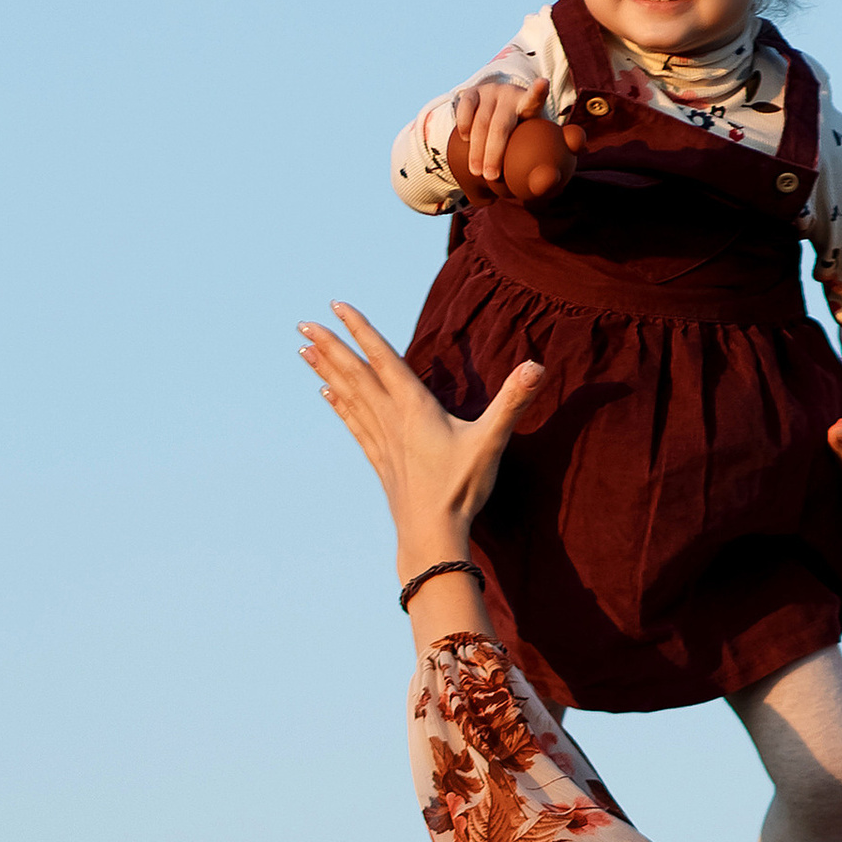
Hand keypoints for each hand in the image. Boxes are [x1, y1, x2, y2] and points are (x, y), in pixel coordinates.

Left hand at [300, 300, 542, 566]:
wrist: (432, 536)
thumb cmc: (461, 489)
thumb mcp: (490, 442)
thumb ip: (512, 402)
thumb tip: (538, 366)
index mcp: (414, 407)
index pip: (384, 359)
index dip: (360, 330)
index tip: (336, 305)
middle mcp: (392, 419)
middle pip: (356, 374)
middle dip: (331, 346)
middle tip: (303, 322)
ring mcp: (382, 440)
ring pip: (349, 396)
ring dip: (327, 371)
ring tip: (304, 349)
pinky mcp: (381, 461)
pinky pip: (354, 424)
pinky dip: (339, 405)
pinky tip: (326, 393)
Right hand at [444, 74, 547, 190]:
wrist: (501, 113)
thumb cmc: (523, 137)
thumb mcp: (536, 144)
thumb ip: (544, 160)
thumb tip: (548, 181)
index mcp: (531, 106)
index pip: (535, 99)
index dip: (538, 92)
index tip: (543, 84)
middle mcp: (510, 94)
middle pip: (500, 126)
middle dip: (493, 154)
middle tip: (491, 177)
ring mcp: (490, 91)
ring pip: (480, 123)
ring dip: (477, 150)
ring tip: (477, 172)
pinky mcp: (473, 92)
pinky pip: (465, 110)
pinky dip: (465, 127)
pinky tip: (466, 140)